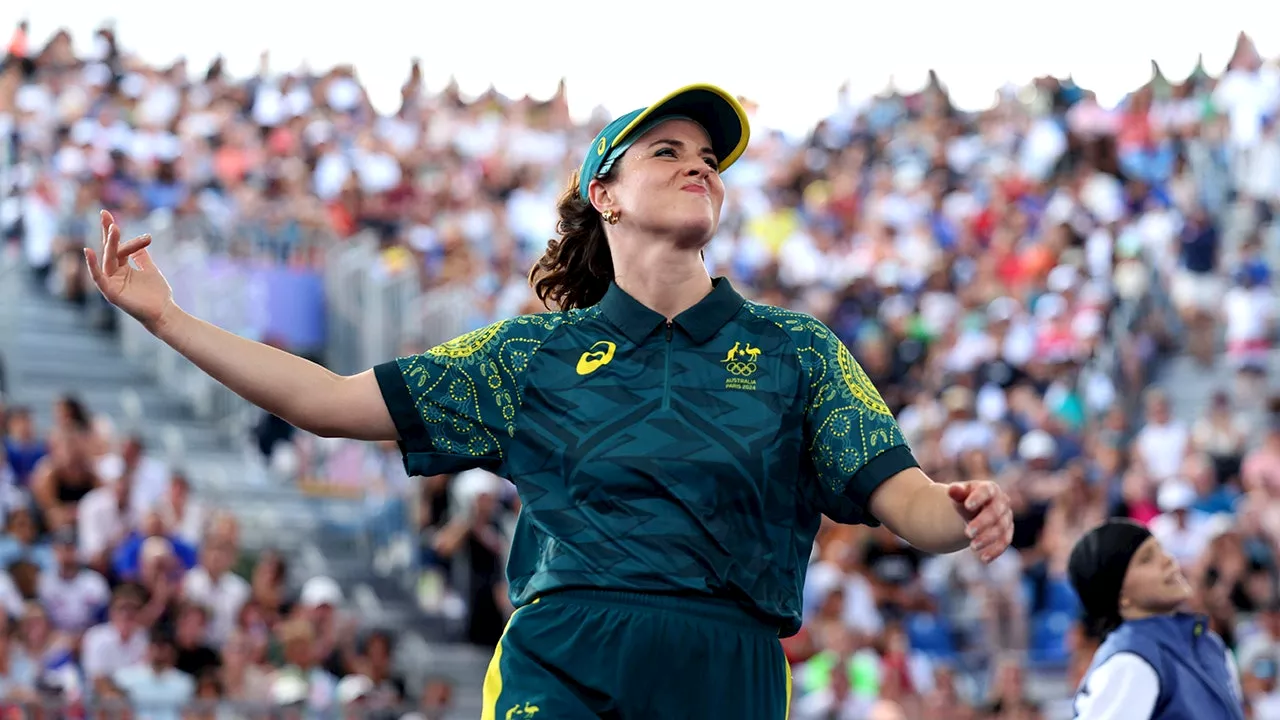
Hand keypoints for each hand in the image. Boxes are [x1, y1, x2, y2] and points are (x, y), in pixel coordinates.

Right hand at [84, 210, 174, 331]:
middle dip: (107, 231)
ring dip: (110, 243)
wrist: (163, 312)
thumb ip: (141, 257)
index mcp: (121, 268)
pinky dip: (92, 265)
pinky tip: (88, 251)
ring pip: (108, 259)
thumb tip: (139, 243)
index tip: (113, 216)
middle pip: (108, 249)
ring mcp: (110, 283)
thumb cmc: (157, 294)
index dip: (113, 231)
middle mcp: (113, 274)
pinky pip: (98, 277)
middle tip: (105, 213)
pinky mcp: (110, 292)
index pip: (116, 246)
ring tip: (114, 227)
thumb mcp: (149, 269)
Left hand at [948, 481, 1013, 563]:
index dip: (978, 497)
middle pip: (995, 512)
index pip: (986, 491)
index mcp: (990, 488)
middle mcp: (1002, 502)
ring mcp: (1007, 517)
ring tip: (972, 547)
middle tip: (967, 533)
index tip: (968, 506)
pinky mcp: (1007, 532)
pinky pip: (1005, 541)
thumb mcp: (958, 495)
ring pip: (1001, 529)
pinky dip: (995, 550)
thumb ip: (956, 492)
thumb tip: (952, 490)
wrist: (972, 511)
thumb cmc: (964, 500)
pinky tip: (984, 559)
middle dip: (982, 523)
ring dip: (988, 539)